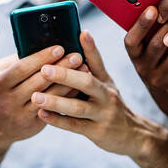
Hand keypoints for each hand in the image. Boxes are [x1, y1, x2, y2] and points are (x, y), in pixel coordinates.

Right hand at [0, 45, 83, 149]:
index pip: (23, 68)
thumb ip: (16, 61)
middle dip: (60, 68)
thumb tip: (39, 43)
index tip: (59, 48)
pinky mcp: (34, 125)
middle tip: (77, 56)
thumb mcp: (0, 74)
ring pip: (50, 97)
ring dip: (68, 83)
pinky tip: (79, 87)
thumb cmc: (1, 92)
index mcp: (0, 83)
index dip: (42, 57)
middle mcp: (9, 100)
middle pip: (39, 81)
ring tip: (83, 69)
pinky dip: (67, 97)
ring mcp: (22, 114)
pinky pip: (55, 110)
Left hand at [30, 31, 147, 157]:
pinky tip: (42, 115)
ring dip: (56, 101)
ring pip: (78, 107)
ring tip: (35, 97)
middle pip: (87, 82)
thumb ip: (89, 68)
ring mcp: (102, 114)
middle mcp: (106, 94)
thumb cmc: (108, 103)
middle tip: (44, 69)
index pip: (97, 61)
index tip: (81, 33)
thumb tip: (75, 42)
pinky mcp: (97, 132)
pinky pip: (75, 126)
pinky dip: (58, 120)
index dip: (90, 47)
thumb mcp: (104, 84)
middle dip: (65, 76)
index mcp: (105, 80)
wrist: (131, 134)